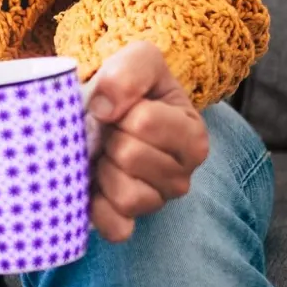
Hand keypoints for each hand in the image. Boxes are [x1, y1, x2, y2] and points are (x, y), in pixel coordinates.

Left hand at [80, 40, 208, 242]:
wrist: (110, 109)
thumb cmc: (131, 86)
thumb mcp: (140, 59)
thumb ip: (130, 70)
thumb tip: (103, 108)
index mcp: (192, 135)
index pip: (145, 122)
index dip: (120, 108)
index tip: (120, 106)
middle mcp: (182, 174)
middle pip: (130, 157)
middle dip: (109, 138)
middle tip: (109, 131)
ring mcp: (157, 201)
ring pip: (127, 196)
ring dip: (103, 169)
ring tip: (104, 153)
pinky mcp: (130, 222)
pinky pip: (116, 228)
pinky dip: (97, 208)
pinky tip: (94, 184)